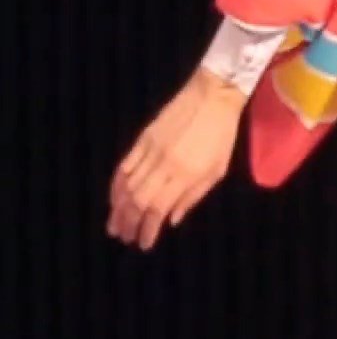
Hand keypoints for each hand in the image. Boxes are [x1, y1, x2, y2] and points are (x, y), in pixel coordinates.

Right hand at [106, 69, 245, 250]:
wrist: (212, 95)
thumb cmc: (221, 135)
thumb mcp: (216, 171)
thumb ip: (192, 197)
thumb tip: (171, 220)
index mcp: (185, 174)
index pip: (158, 209)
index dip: (148, 229)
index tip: (144, 243)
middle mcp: (164, 164)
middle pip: (138, 200)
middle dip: (128, 222)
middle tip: (124, 238)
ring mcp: (151, 150)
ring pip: (127, 185)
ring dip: (118, 208)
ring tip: (114, 224)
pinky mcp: (143, 138)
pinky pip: (125, 165)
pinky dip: (117, 183)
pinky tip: (114, 197)